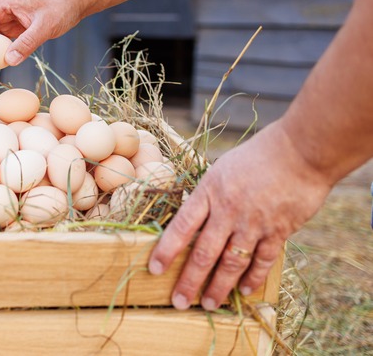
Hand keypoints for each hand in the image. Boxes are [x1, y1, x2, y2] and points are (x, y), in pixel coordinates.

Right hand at [0, 0, 84, 66]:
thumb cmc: (61, 5)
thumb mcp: (45, 26)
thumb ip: (27, 43)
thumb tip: (9, 61)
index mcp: (4, 1)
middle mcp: (3, 7)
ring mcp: (9, 15)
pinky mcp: (17, 24)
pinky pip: (4, 38)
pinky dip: (3, 49)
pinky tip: (5, 61)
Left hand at [148, 122, 330, 309]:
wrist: (300, 151)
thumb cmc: (256, 157)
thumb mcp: (221, 170)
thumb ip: (207, 196)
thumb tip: (191, 221)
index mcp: (209, 192)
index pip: (182, 226)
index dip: (167, 250)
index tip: (154, 269)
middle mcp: (228, 210)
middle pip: (204, 253)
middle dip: (189, 280)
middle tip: (178, 301)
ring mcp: (254, 223)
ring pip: (231, 263)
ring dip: (218, 286)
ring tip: (207, 304)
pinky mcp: (278, 230)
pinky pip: (262, 261)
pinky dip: (252, 278)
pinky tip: (243, 291)